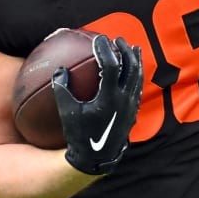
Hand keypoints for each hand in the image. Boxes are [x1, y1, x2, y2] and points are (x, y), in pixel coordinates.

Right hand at [55, 35, 144, 175]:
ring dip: (135, 60)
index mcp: (109, 98)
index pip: (112, 65)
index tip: (98, 38)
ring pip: (138, 77)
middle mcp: (124, 100)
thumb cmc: (79, 136)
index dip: (105, 49)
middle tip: (117, 39)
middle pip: (131, 67)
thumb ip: (62, 90)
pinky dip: (136, 75)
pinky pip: (138, 88)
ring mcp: (131, 106)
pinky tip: (132, 70)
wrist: (97, 159)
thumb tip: (59, 70)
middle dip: (125, 50)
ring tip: (132, 48)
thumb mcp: (67, 113)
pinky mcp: (133, 112)